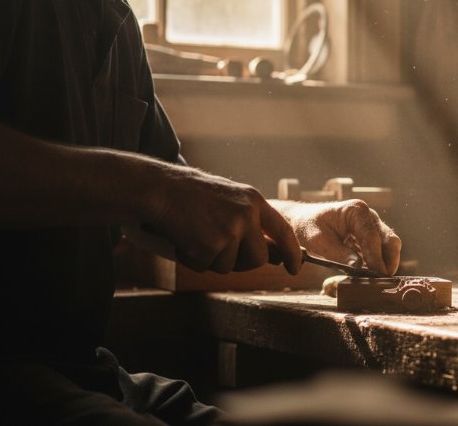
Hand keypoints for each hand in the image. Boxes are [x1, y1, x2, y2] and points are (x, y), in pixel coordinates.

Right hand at [142, 164, 301, 274]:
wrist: (161, 189)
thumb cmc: (194, 195)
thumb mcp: (232, 200)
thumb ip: (253, 223)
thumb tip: (275, 256)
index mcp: (255, 202)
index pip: (283, 232)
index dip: (292, 253)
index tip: (296, 268)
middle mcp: (247, 216)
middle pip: (258, 259)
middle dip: (241, 262)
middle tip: (219, 247)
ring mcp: (229, 231)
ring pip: (229, 266)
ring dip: (212, 259)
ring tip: (198, 235)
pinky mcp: (209, 246)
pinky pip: (206, 266)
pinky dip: (193, 259)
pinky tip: (185, 239)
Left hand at [277, 199, 400, 275]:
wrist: (303, 221)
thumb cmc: (308, 227)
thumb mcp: (317, 241)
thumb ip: (337, 253)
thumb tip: (358, 266)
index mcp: (356, 211)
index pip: (372, 237)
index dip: (376, 258)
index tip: (377, 276)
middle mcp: (369, 215)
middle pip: (390, 240)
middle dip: (388, 261)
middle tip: (382, 281)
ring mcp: (372, 225)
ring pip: (390, 246)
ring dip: (385, 263)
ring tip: (376, 281)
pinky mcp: (371, 236)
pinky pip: (382, 250)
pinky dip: (379, 263)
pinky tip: (370, 275)